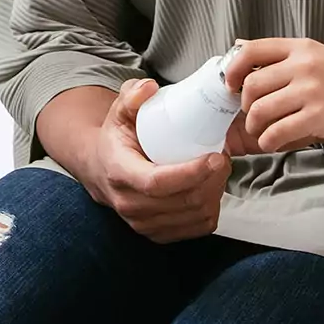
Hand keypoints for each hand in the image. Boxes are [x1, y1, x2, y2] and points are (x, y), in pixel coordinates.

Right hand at [72, 80, 231, 242]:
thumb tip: (149, 88)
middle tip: (221, 156)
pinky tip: (210, 188)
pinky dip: (212, 208)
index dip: (191, 173)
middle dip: (212, 179)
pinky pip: (198, 227)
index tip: (215, 156)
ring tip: (218, 169)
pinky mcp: (159, 235)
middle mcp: (130, 205)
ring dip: (215, 192)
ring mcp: (144, 224)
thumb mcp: (119, 112)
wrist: (101, 171)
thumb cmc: (117, 140)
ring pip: (195, 215)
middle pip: (183, 200)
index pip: (158, 183)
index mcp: (120, 173)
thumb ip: (132, 95)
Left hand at [223, 38, 323, 153]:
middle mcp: (305, 64)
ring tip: (264, 132)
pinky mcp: (318, 116)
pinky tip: (273, 143)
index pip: (252, 50)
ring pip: (260, 109)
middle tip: (253, 116)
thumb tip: (238, 48)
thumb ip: (283, 58)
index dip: (233, 69)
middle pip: (251, 84)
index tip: (230, 86)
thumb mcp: (319, 60)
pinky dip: (268, 141)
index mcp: (303, 48)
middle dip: (245, 106)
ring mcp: (312, 90)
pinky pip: (276, 131)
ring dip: (256, 127)